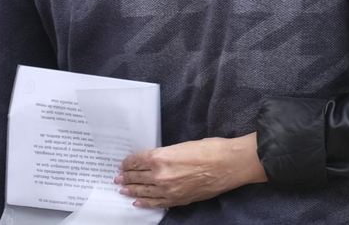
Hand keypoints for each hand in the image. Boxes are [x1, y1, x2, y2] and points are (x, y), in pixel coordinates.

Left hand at [116, 135, 265, 208]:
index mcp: (161, 157)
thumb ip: (167, 155)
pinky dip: (145, 202)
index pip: (137, 161)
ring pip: (144, 191)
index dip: (128, 162)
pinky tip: (137, 202)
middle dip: (126, 177)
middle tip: (118, 178)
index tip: (123, 164)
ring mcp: (168, 190)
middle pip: (138, 176)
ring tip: (123, 189)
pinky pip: (156, 203)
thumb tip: (157, 161)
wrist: (231, 164)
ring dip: (132, 189)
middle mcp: (160, 175)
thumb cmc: (212, 149)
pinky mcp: (177, 199)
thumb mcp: (184, 145)